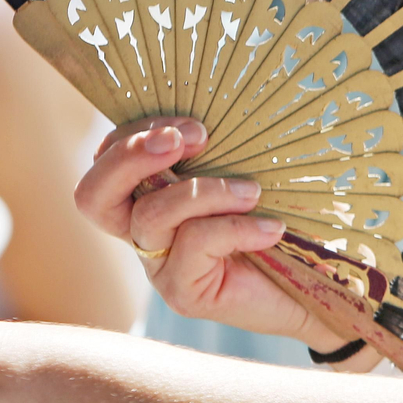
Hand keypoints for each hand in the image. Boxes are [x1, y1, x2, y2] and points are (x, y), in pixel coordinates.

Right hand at [76, 118, 352, 350]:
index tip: (192, 124)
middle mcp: (141, 231)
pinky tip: (272, 228)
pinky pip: (194, 242)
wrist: (308, 291)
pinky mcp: (182, 291)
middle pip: (93, 194)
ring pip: (152, 215)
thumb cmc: (274, 221)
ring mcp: (158, 265)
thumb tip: (224, 110)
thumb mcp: (241, 175)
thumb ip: (218, 152)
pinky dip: (237, 227)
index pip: (103, 161)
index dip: (131, 136)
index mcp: (146, 196)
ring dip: (207, 191)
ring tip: (253, 192)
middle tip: (194, 137)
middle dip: (132, 155)